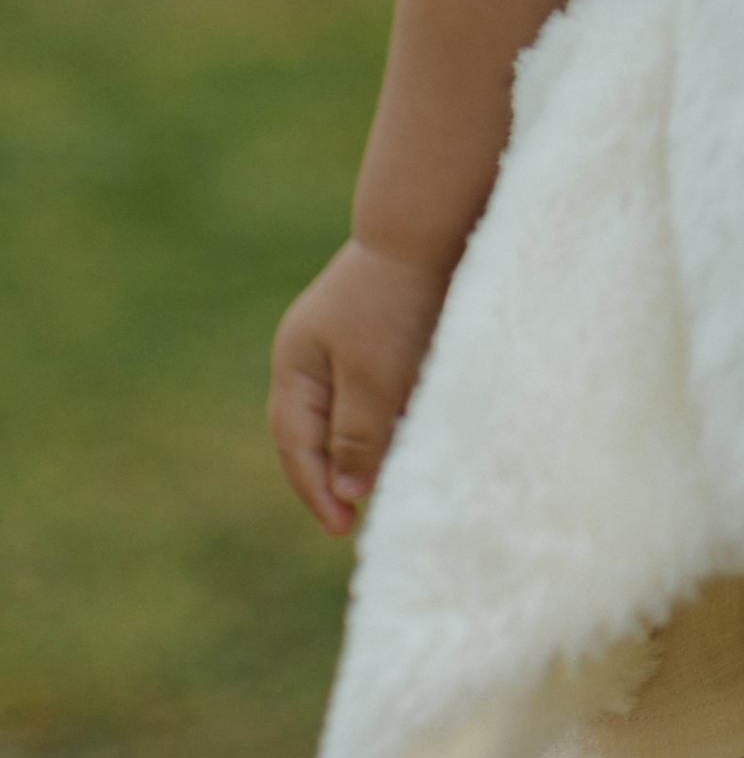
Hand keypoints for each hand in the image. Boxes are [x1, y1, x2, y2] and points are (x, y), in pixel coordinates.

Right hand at [269, 238, 452, 534]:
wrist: (433, 229)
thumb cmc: (396, 303)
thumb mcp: (373, 375)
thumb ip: (357, 433)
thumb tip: (348, 490)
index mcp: (297, 366)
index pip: (296, 443)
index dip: (316, 489)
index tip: (342, 529)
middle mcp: (315, 358)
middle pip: (318, 434)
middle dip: (336, 477)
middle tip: (360, 519)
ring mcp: (348, 347)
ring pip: (352, 417)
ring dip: (368, 452)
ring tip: (391, 489)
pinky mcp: (386, 340)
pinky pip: (380, 396)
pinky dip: (392, 423)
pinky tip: (414, 441)